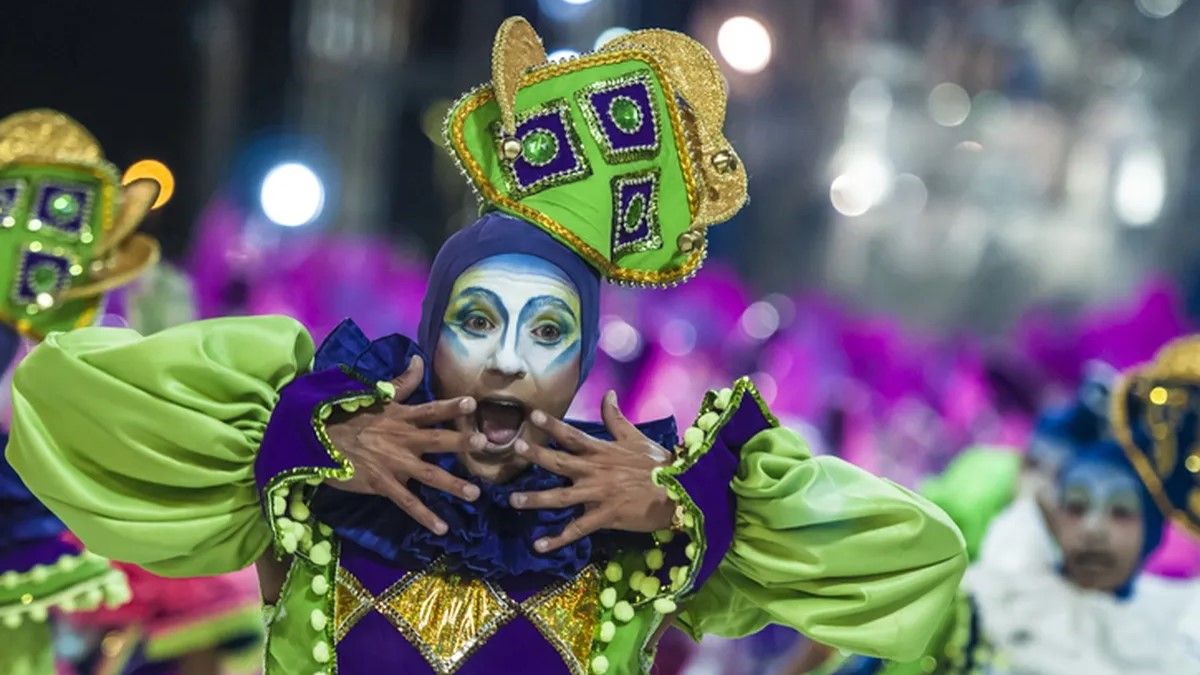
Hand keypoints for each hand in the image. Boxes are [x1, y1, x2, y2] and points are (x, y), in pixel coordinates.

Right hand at [325, 356, 486, 533]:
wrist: (316, 441)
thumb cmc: (349, 418)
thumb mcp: (375, 396)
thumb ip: (402, 381)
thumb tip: (419, 359)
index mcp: (401, 417)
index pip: (431, 409)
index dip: (451, 405)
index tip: (473, 403)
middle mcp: (402, 439)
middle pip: (437, 440)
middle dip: (461, 442)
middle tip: (485, 444)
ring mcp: (393, 463)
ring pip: (429, 474)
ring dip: (453, 484)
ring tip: (475, 494)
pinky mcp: (382, 484)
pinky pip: (407, 502)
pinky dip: (425, 516)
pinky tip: (442, 528)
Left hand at [509, 391, 675, 551]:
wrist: (681, 492)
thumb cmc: (659, 465)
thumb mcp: (636, 438)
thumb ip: (616, 419)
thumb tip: (607, 394)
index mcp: (603, 451)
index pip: (573, 435)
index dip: (552, 425)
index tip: (532, 416)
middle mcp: (596, 471)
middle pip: (560, 462)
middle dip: (536, 455)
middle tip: (515, 448)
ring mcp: (599, 494)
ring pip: (561, 497)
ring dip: (536, 499)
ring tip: (513, 500)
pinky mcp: (606, 516)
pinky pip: (577, 529)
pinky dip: (558, 539)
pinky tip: (539, 545)